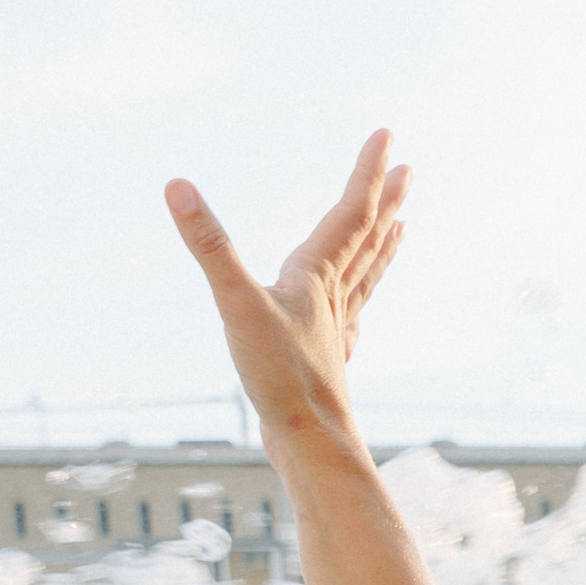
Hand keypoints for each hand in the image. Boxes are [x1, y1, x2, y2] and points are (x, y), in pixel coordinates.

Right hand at [164, 131, 410, 447]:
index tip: (388, 134)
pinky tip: (356, 309)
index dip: (367, 171)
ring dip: (382, 246)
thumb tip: (177, 187)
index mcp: (317, 278)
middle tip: (408, 170)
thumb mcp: (237, 306)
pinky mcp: (327, 361)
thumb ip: (209, 246)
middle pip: (368, 239)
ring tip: (401, 225)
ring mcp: (335, 331)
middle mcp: (334, 300)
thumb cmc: (281, 381)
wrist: (311, 450)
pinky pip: (351, 318)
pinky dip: (359, 300)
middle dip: (385, 200)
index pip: (350, 212)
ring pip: (365, 277)